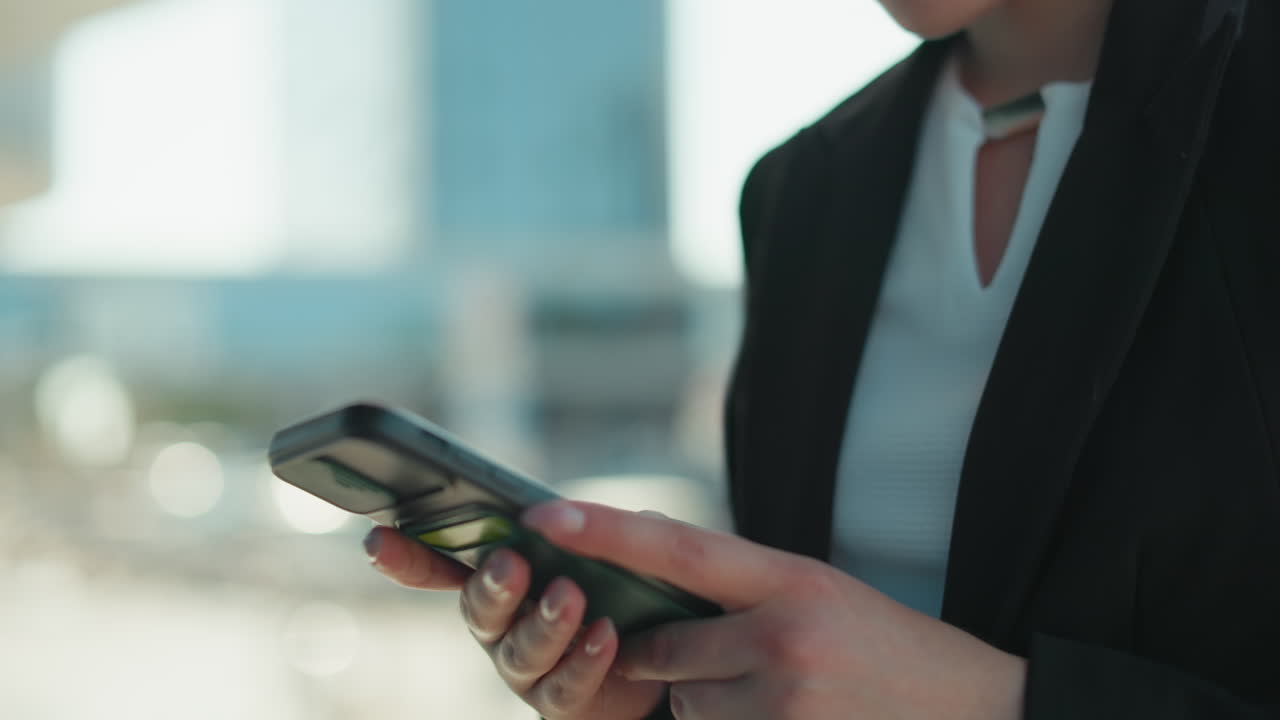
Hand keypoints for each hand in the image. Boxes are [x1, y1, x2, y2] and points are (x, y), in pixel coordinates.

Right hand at [364, 525, 667, 718]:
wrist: (666, 657)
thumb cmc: (625, 586)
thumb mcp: (612, 546)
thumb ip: (594, 526)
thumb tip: (573, 513)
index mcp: (501, 575)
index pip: (443, 563)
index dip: (407, 555)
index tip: (377, 539)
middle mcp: (502, 623)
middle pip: (478, 607)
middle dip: (491, 586)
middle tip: (512, 563)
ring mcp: (525, 666)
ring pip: (519, 650)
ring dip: (543, 622)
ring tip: (571, 597)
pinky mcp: (559, 701)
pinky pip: (562, 686)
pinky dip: (583, 659)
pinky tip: (604, 635)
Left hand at [520, 501, 1028, 719]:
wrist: (980, 708)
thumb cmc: (889, 647)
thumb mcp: (820, 591)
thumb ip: (740, 581)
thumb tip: (651, 553)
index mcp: (792, 577)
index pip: (677, 547)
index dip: (602, 531)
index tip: (542, 516)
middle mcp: (784, 634)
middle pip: (663, 649)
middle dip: (665, 661)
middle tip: (717, 662)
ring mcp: (787, 699)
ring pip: (684, 706)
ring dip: (701, 707)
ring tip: (770, 699)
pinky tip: (784, 718)